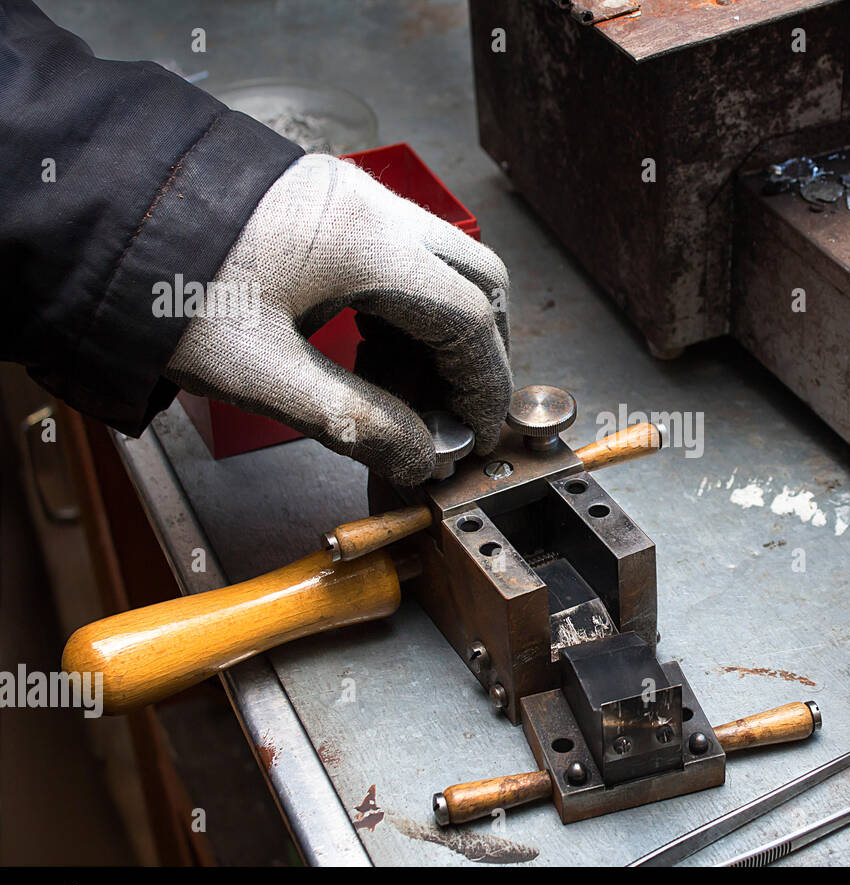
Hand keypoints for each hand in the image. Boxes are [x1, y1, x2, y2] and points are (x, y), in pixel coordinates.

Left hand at [164, 153, 511, 484]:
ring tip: (405, 393)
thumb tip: (419, 457)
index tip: (476, 434)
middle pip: (477, 280)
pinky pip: (401, 255)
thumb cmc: (168, 288)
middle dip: (477, 352)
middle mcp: (375, 208)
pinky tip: (371, 351)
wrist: (99, 215)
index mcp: (369, 243)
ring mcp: (354, 197)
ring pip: (442, 264)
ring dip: (442, 331)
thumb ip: (354, 420)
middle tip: (454, 412)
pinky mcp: (329, 202)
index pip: (470, 317)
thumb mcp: (262, 372)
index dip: (485, 384)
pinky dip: (406, 308)